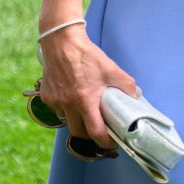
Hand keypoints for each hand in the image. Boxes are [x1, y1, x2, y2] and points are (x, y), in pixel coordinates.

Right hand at [37, 24, 139, 147]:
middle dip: (90, 135)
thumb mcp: (111, 69)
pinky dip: (66, 110)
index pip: (95, 132)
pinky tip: (72, 99)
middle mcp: (68, 105)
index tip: (111, 141)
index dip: (105, 142)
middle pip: (79, 133)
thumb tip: (136, 96)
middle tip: (99, 130)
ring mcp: (55, 102)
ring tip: (86, 112)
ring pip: (67, 121)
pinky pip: (58, 111)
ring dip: (77, 121)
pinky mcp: (47, 97)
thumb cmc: (87, 55)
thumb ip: (126, 84)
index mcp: (85, 100)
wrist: (61, 42)